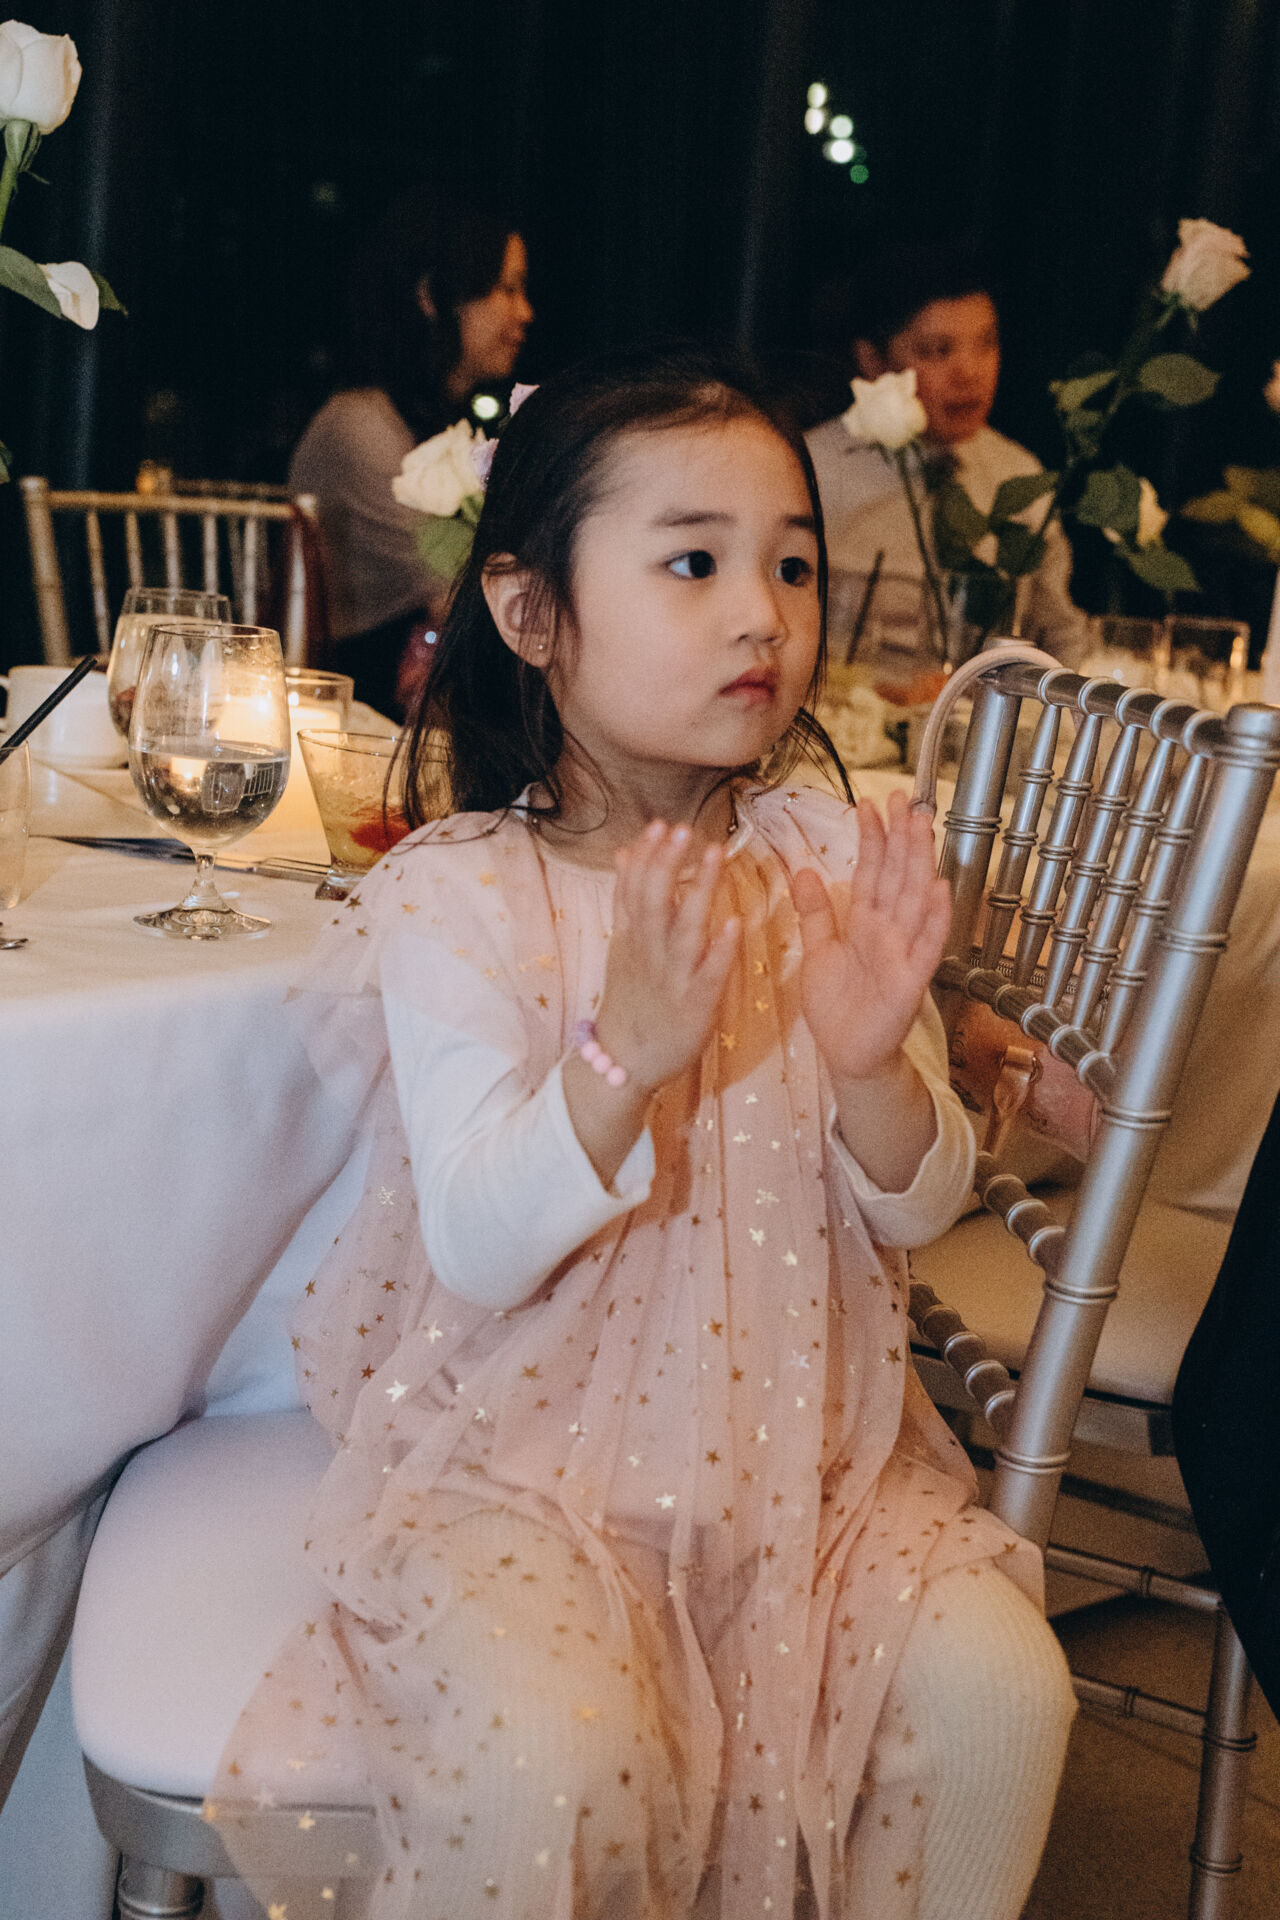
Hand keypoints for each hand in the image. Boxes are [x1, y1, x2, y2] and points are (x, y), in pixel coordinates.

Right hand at [597, 821, 739, 1093]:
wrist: (622, 1064)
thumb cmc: (631, 1001)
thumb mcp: (622, 947)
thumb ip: (627, 900)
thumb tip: (627, 853)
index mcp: (630, 938)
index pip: (633, 889)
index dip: (647, 856)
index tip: (659, 824)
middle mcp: (648, 953)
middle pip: (654, 901)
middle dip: (667, 864)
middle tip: (682, 828)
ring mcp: (672, 978)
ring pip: (683, 929)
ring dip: (699, 890)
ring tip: (714, 854)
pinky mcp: (695, 1004)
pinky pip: (710, 974)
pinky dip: (721, 949)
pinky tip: (736, 922)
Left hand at [791, 789, 949, 1084]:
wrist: (847, 1055)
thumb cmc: (838, 1007)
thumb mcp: (817, 951)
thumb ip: (815, 911)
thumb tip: (803, 870)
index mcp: (865, 923)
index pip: (871, 872)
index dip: (871, 839)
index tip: (869, 804)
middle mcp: (888, 932)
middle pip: (897, 876)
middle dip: (900, 837)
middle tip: (904, 799)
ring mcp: (902, 954)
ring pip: (913, 900)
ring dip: (920, 863)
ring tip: (922, 827)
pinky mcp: (910, 982)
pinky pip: (925, 947)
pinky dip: (933, 920)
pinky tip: (938, 890)